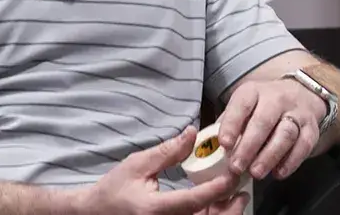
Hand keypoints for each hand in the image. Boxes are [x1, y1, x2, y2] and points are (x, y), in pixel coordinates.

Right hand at [70, 127, 240, 214]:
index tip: (234, 174)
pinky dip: (210, 214)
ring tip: (236, 193)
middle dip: (228, 207)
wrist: (96, 214)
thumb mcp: (137, 165)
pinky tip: (219, 200)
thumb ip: (167, 151)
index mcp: (154, 209)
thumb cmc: (114, 189)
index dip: (217, 189)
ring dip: (222, 211)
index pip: (193, 201)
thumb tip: (192, 133)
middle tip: (242, 188)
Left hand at [216, 77, 325, 180]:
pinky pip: (304, 145)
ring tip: (256, 173)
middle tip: (236, 167)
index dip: (232, 124)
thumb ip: (228, 126)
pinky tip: (278, 173)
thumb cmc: (261, 107)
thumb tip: (209, 150)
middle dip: (249, 146)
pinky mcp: (311, 128)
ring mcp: (296, 112)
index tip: (223, 144)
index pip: (242, 105)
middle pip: (264, 121)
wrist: (300, 94)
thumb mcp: (243, 107)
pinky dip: (292, 161)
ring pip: (285, 133)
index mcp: (253, 92)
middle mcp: (277, 98)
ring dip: (270, 156)